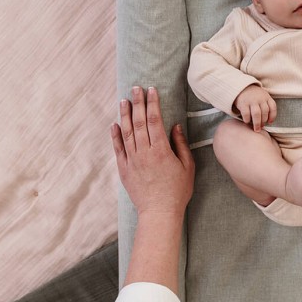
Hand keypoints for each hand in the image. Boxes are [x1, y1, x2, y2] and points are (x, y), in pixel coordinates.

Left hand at [110, 86, 194, 217]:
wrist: (159, 213)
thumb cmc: (177, 190)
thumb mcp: (187, 166)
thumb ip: (180, 145)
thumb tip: (175, 126)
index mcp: (161, 150)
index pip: (155, 120)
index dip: (153, 103)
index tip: (152, 90)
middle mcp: (144, 153)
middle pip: (140, 122)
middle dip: (138, 103)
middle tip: (136, 88)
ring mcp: (132, 161)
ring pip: (127, 133)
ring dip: (125, 115)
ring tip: (124, 101)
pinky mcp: (124, 169)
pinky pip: (118, 149)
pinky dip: (115, 136)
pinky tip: (114, 124)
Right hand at [234, 84, 276, 131]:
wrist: (240, 87)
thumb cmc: (254, 95)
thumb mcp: (262, 97)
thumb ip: (266, 106)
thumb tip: (268, 121)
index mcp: (266, 97)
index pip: (273, 107)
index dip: (272, 116)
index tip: (270, 122)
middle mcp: (260, 98)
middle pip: (265, 112)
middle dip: (263, 121)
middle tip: (261, 127)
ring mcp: (251, 100)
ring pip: (257, 114)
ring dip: (257, 123)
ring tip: (256, 129)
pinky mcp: (243, 103)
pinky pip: (246, 114)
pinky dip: (247, 119)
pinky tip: (247, 121)